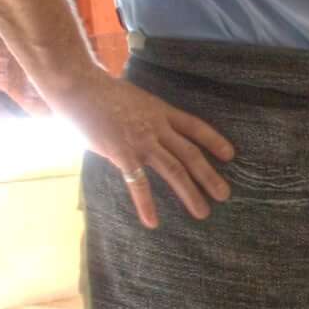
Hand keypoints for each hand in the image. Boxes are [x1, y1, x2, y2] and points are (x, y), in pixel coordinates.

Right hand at [63, 68, 235, 223]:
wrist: (79, 86)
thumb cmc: (100, 92)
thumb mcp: (133, 100)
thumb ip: (143, 117)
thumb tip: (145, 129)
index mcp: (161, 111)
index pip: (195, 126)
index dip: (214, 140)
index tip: (230, 155)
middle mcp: (156, 127)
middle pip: (190, 153)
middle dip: (209, 175)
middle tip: (224, 195)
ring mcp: (141, 141)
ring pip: (174, 169)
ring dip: (189, 192)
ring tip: (202, 211)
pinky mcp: (122, 153)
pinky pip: (138, 183)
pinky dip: (146, 204)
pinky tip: (152, 222)